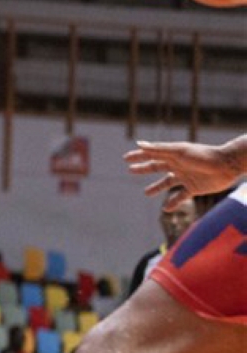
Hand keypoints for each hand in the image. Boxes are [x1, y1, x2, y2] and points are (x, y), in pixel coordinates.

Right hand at [124, 140, 240, 208]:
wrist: (226, 166)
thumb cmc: (202, 156)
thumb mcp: (178, 152)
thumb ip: (158, 149)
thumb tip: (139, 144)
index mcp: (173, 155)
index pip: (152, 155)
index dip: (139, 156)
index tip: (126, 158)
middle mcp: (178, 165)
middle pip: (157, 167)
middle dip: (144, 169)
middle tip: (130, 170)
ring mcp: (185, 177)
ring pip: (167, 182)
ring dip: (157, 187)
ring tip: (146, 193)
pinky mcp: (194, 188)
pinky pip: (181, 196)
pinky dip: (173, 202)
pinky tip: (166, 208)